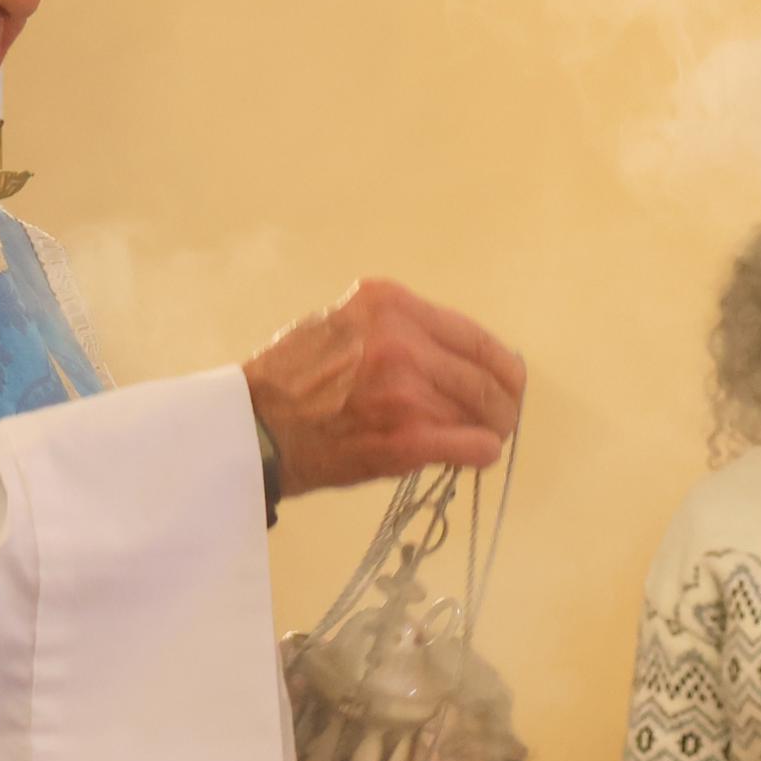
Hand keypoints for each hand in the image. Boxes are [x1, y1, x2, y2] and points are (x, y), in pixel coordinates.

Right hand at [244, 280, 525, 496]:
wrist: (255, 427)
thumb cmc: (293, 378)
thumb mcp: (348, 325)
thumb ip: (400, 331)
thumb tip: (458, 359)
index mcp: (391, 304)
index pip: (473, 335)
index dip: (500, 364)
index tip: (506, 381)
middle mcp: (404, 339)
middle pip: (486, 375)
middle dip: (501, 402)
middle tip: (499, 419)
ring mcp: (407, 390)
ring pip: (483, 412)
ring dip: (489, 429)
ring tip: (478, 438)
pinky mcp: (406, 438)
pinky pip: (472, 446)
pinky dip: (480, 453)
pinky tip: (475, 455)